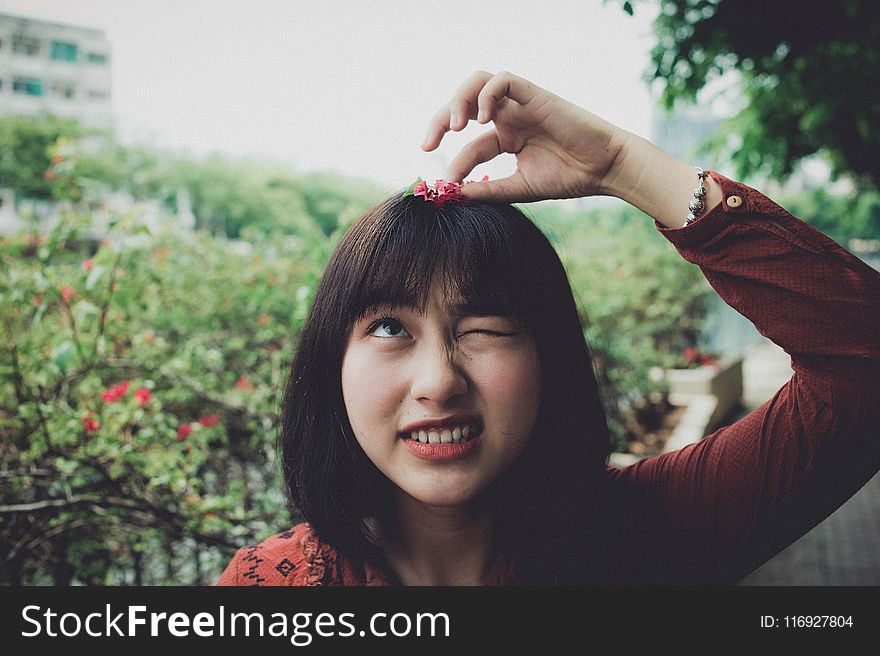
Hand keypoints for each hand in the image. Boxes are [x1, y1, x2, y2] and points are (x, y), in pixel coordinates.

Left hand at [421, 70, 721, 228]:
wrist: (604, 170)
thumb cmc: (568, 178)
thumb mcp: (519, 187)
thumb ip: (487, 189)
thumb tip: (450, 194)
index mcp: (506, 138)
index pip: (470, 145)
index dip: (454, 164)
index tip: (444, 185)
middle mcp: (509, 117)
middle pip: (463, 105)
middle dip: (439, 121)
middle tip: (428, 146)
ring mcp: (521, 104)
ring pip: (479, 82)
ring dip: (459, 100)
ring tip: (455, 128)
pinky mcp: (535, 94)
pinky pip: (504, 80)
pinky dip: (487, 95)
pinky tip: (481, 121)